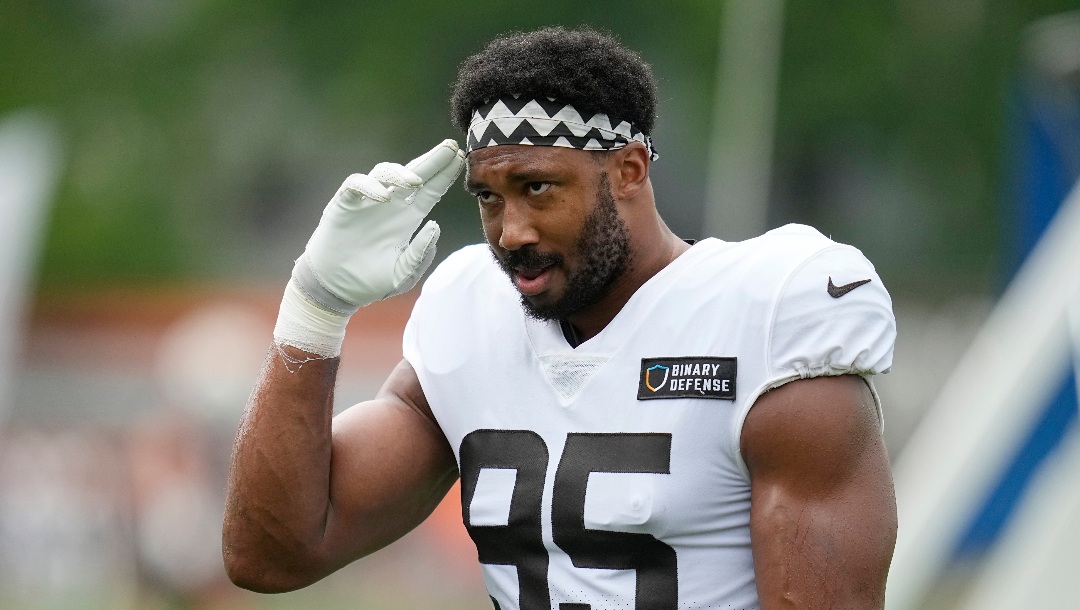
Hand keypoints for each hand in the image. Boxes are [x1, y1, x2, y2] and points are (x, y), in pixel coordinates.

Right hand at [274, 140, 465, 356]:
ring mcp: (367, 201)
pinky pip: (356, 184)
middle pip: (414, 173)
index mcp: (408, 217)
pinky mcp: (344, 203)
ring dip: (401, 173)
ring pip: (385, 172)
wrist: (336, 289)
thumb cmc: (370, 281)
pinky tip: (384, 196)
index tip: (460, 158)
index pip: (431, 190)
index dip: (445, 174)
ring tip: (416, 181)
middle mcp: (391, 203)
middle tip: (450, 147)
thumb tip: (433, 227)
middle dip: (433, 160)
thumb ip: (420, 255)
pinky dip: (370, 186)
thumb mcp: (403, 274)